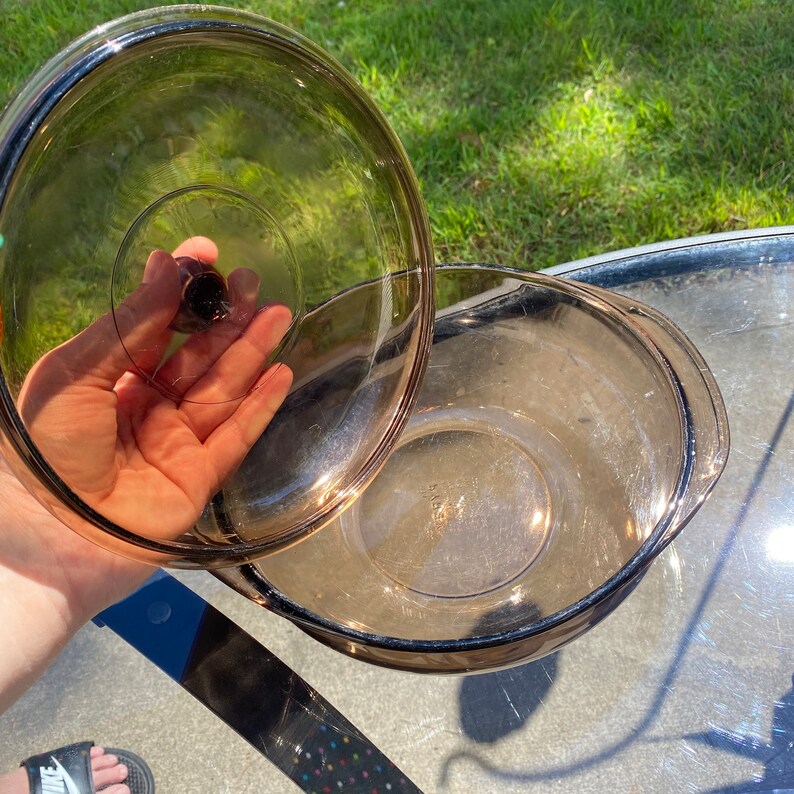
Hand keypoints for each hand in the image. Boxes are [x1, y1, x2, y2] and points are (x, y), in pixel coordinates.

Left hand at [17, 237, 292, 540]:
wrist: (51, 539)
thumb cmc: (47, 447)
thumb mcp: (74, 373)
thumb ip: (129, 323)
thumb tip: (169, 266)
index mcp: (107, 380)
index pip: (154, 329)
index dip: (181, 294)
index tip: (207, 256)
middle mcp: (145, 407)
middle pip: (197, 357)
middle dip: (226, 319)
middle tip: (253, 283)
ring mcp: (174, 444)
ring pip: (222, 391)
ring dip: (252, 352)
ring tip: (279, 314)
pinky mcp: (199, 478)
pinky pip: (235, 436)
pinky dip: (260, 405)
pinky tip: (281, 372)